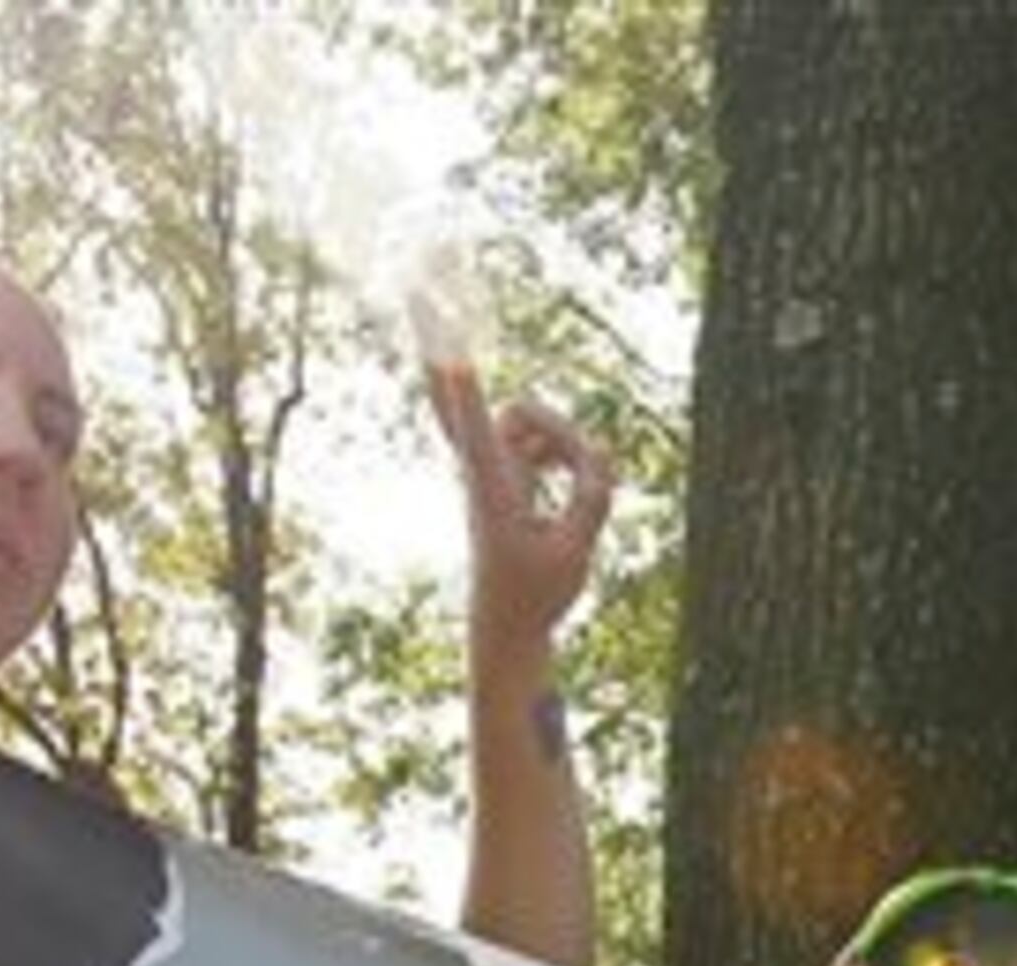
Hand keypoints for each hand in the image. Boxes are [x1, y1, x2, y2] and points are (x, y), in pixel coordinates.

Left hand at [432, 366, 611, 662]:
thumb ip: (593, 494)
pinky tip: (589, 480)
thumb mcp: (577, 550)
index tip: (444, 339)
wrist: (507, 625)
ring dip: (562, 438)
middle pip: (453, 397)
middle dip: (437, 346)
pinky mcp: (506, 474)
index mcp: (492, 491)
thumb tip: (600, 452)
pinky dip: (566, 451)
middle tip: (417, 289)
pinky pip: (538, 440)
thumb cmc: (536, 593)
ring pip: (524, 419)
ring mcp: (492, 468)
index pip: (477, 424)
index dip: (466, 382)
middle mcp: (484, 470)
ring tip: (591, 484)